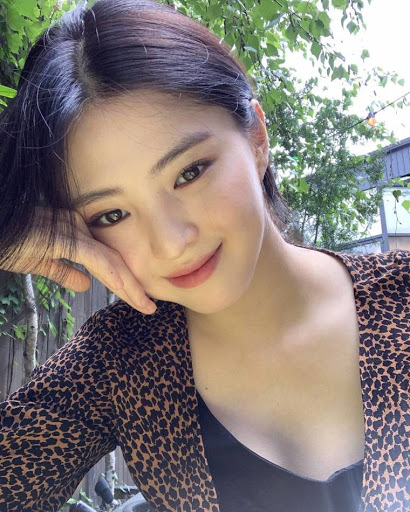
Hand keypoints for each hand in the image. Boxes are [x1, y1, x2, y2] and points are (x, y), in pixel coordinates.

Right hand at [1, 207, 155, 314]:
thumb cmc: (11, 243)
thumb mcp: (40, 263)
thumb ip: (65, 273)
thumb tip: (87, 286)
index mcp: (77, 234)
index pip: (108, 261)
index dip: (125, 282)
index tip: (139, 300)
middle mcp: (80, 229)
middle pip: (115, 261)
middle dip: (134, 286)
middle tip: (150, 307)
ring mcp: (73, 231)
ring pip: (110, 260)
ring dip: (129, 285)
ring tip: (145, 305)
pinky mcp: (63, 237)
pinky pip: (92, 257)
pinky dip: (110, 273)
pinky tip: (124, 289)